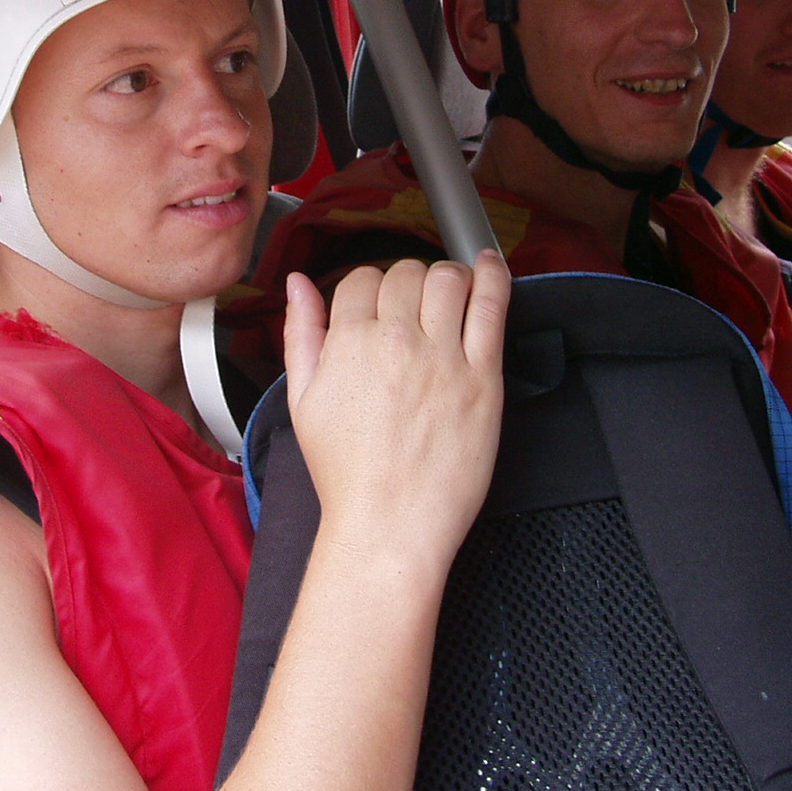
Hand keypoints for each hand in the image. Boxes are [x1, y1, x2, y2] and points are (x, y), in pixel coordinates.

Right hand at [282, 252, 507, 567]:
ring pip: (447, 278)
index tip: (379, 307)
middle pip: (406, 273)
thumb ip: (301, 333)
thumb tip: (298, 284)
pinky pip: (492, 306)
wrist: (389, 525)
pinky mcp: (484, 378)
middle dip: (407, 283)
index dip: (369, 289)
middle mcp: (397, 342)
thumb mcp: (302, 401)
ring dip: (446, 276)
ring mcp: (444, 357)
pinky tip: (490, 265)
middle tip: (413, 308)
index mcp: (349, 343)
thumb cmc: (347, 474)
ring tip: (449, 293)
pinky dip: (493, 275)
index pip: (362, 279)